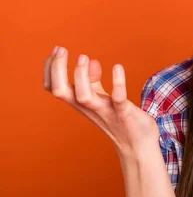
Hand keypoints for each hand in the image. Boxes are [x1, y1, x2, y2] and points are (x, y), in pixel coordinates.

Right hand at [43, 46, 159, 158]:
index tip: (56, 50)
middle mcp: (88, 108)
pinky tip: (117, 67)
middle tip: (62, 50)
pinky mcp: (124, 113)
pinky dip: (117, 83)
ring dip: (81, 76)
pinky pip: (118, 99)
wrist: (139, 146)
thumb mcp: (103, 99)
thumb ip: (95, 82)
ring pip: (83, 97)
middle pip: (60, 92)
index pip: (53, 88)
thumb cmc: (120, 120)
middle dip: (57, 69)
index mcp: (81, 104)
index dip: (50, 69)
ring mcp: (105, 111)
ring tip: (84, 57)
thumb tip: (90, 61)